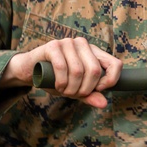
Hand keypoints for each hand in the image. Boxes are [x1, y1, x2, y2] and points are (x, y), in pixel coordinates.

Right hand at [0, 37, 121, 108]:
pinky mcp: (53, 45)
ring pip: (78, 71)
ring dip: (70, 88)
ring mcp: (68, 43)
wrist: (30, 71)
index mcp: (94, 52)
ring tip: (64, 90)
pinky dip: (60, 82)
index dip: (110, 80)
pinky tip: (58, 86)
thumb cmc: (56, 79)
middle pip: (94, 71)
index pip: (116, 64)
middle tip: (73, 94)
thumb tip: (103, 104)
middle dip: (84, 89)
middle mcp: (83, 44)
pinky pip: (62, 66)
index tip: (97, 90)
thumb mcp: (75, 89)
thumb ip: (89, 95)